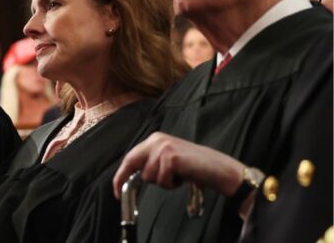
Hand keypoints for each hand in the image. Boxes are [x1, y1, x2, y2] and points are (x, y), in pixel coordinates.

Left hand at [112, 132, 243, 198]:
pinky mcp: (170, 157)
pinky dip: (171, 184)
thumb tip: (131, 175)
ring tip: (177, 176)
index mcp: (155, 139)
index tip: (116, 188)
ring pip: (148, 176)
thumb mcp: (169, 160)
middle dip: (125, 179)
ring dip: (162, 182)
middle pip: (131, 162)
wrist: (218, 168)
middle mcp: (156, 140)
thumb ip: (152, 162)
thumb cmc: (195, 167)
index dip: (121, 173)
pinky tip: (182, 177)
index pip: (130, 157)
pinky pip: (161, 180)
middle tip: (119, 194)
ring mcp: (163, 147)